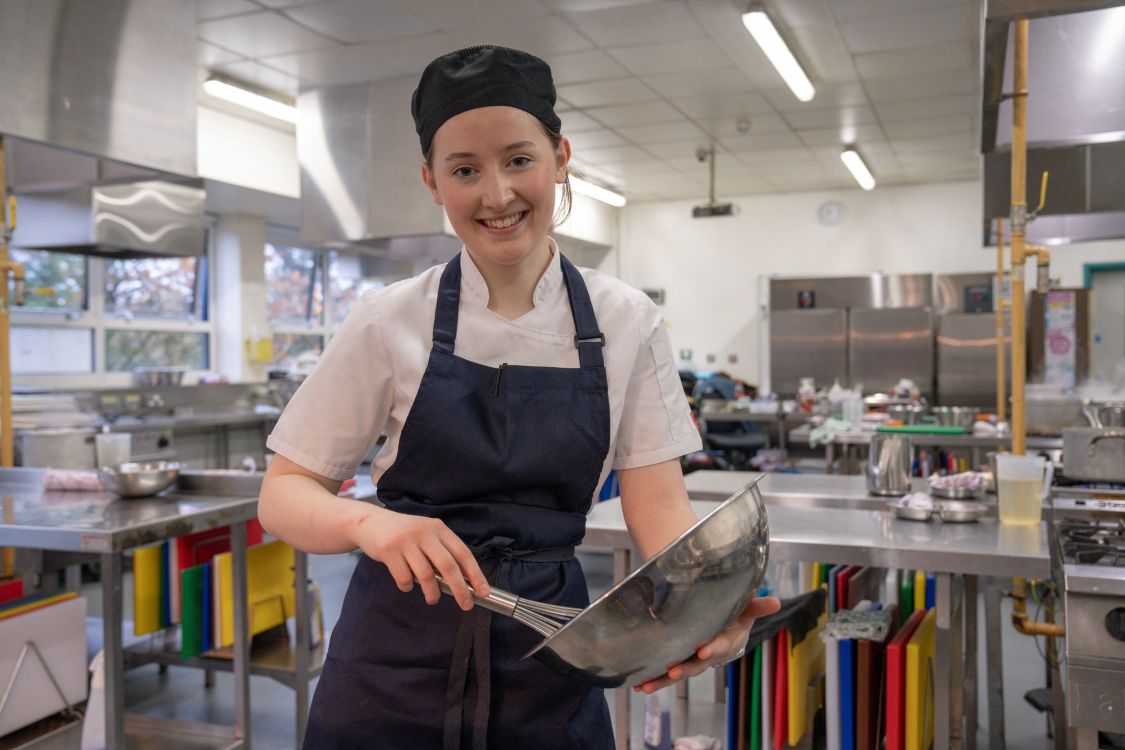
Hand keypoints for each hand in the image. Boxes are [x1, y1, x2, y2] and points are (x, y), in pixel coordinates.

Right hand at [350, 507, 489, 610]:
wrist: (370, 522)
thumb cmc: (404, 533)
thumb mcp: (426, 534)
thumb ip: (441, 552)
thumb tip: (462, 581)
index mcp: (438, 528)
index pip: (463, 553)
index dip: (475, 574)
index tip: (483, 592)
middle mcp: (424, 532)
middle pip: (448, 566)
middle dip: (460, 589)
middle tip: (466, 604)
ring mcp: (406, 541)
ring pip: (426, 575)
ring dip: (432, 592)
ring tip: (432, 598)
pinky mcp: (389, 550)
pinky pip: (404, 578)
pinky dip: (407, 587)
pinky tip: (406, 585)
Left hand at [633, 595, 780, 693]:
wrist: (728, 627)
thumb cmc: (737, 614)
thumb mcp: (748, 609)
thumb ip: (758, 606)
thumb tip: (775, 601)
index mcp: (725, 641)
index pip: (720, 646)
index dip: (712, 649)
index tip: (703, 652)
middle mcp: (708, 654)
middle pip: (696, 665)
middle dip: (684, 669)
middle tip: (673, 672)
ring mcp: (693, 659)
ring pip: (678, 672)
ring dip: (662, 680)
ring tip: (645, 687)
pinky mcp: (680, 661)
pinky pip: (667, 672)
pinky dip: (654, 679)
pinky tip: (638, 685)